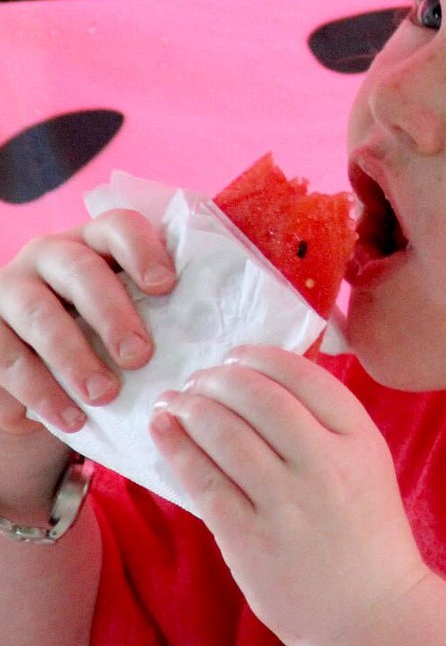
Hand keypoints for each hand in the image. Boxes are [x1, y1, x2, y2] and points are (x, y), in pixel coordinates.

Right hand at [0, 212, 173, 438]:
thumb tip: (224, 338)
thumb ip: (167, 310)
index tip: (166, 286)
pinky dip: (40, 392)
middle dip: (113, 313)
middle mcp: (51, 254)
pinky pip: (7, 358)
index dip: (142, 250)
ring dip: (74, 358)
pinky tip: (71, 419)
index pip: (119, 226)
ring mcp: (12, 289)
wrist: (47, 373)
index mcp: (97, 241)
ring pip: (39, 314)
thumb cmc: (112, 336)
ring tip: (106, 395)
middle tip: (140, 356)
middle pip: (80, 270)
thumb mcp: (138, 314)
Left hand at [149, 345, 425, 645]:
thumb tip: (264, 381)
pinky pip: (204, 482)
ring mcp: (287, 503)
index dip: (259, 357)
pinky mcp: (250, 540)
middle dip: (218, 378)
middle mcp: (325, 464)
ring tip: (174, 401)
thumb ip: (328, 424)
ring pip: (226, 434)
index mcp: (359, 439)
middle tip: (198, 379)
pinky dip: (177, 449)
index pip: (303, 375)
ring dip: (191, 408)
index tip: (235, 355)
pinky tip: (164, 431)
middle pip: (260, 397)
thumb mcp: (367, 464)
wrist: (372, 612)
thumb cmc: (368, 533)